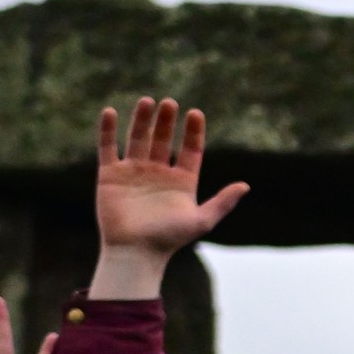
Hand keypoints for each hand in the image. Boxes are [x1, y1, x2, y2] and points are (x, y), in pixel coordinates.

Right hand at [94, 99, 248, 288]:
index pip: (189, 149)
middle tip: (169, 103)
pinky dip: (108, 130)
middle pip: (163, 139)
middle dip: (166, 121)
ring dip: (142, 119)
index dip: (193, 131)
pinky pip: (108, 147)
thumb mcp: (202, 220)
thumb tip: (245, 185)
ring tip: (147, 101)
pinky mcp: (110, 175)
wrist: (135, 252)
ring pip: (138, 138)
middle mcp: (158, 173)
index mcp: (182, 181)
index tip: (195, 113)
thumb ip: (223, 202)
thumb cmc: (169, 239)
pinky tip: (110, 112)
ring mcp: (134, 172)